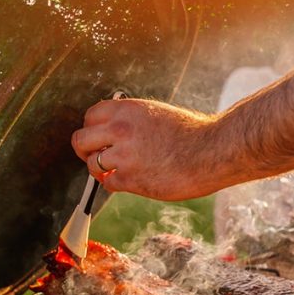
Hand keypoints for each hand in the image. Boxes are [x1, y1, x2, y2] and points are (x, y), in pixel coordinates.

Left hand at [71, 98, 220, 200]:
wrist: (213, 151)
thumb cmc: (193, 134)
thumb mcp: (157, 114)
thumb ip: (131, 121)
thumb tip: (113, 132)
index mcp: (127, 110)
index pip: (90, 116)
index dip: (91, 129)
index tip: (97, 137)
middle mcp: (120, 130)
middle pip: (80, 140)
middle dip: (85, 150)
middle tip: (94, 156)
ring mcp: (124, 155)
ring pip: (92, 164)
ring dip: (101, 170)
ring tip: (116, 171)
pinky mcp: (131, 179)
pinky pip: (109, 184)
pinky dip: (116, 184)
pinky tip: (130, 181)